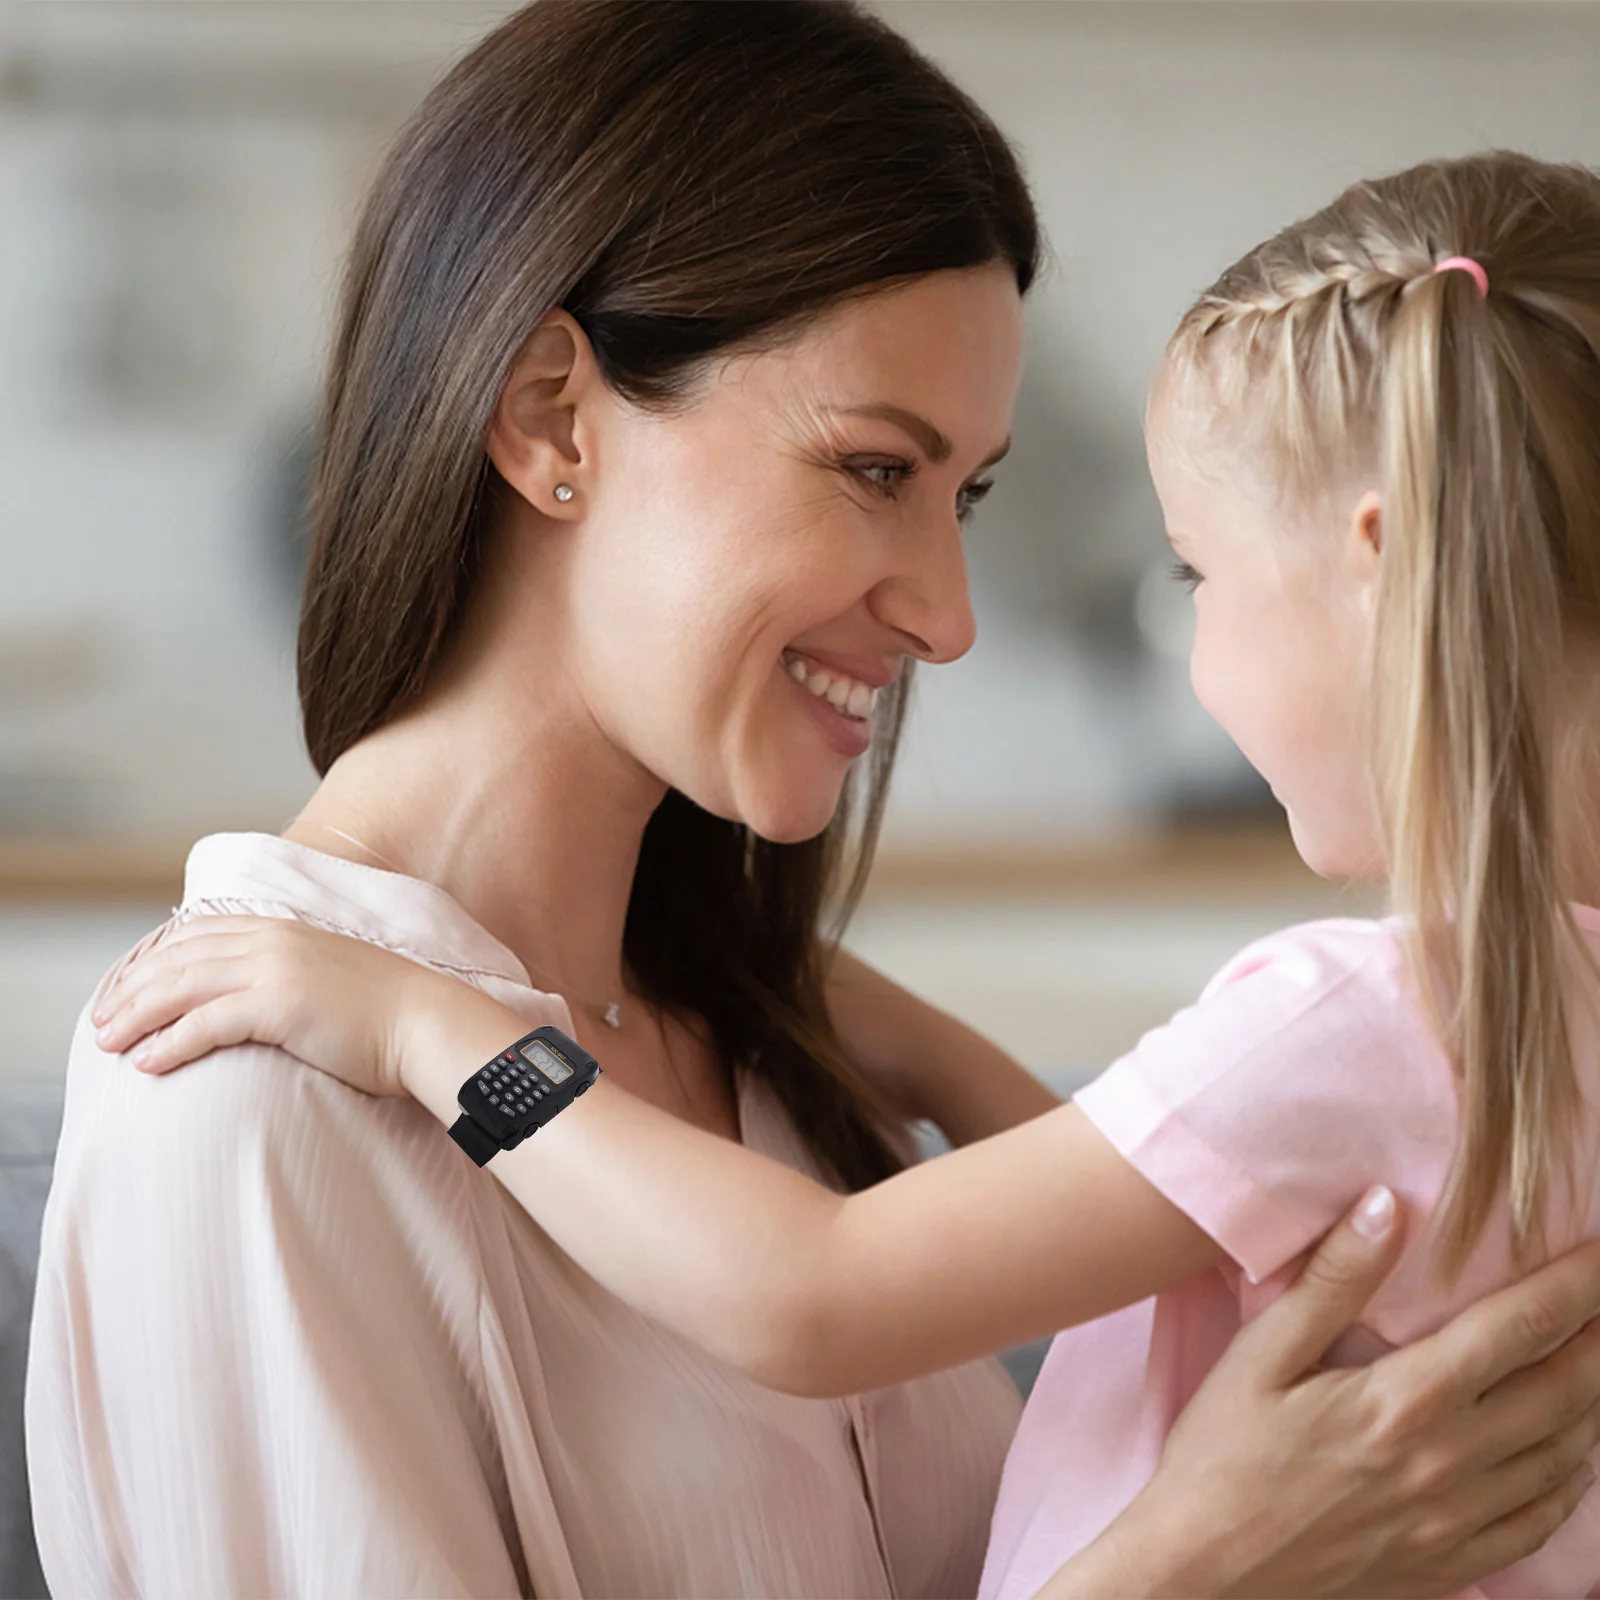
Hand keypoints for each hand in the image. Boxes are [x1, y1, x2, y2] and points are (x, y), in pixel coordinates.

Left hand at [90, 914, 506, 1100]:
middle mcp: (274, 939)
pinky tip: (147, 1064)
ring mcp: (277, 968)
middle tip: (99, 1023)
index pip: (197, 934)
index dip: (153, 961)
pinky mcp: (281, 1004)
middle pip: (179, 959)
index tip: (124, 990)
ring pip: (182, 987)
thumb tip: (255, 999)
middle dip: (131, 990)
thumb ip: (289, 973)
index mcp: (283, 928)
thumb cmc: (386, 1014)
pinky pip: (207, 1022)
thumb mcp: (329, 977)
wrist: (427, 1024)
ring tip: (108, 1044)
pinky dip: (170, 1043)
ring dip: (137, 1016)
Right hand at [1048, 1188, 1599, 1596]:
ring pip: (1563, 1457)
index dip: (1574, 1286)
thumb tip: (1386, 1204)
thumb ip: (1332, 1280)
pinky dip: (1572, 1482)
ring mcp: (1455, 1522)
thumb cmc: (1221, 1455)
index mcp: (1405, 1401)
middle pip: (1563, 1392)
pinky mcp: (1448, 1564)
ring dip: (1594, 1403)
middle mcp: (1448, 1463)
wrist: (1206, 1574)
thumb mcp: (1262, 1354)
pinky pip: (1539, 1523)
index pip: (1517, 1329)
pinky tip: (1572, 1456)